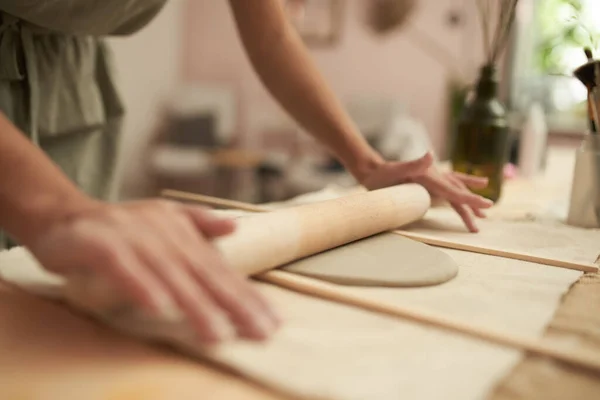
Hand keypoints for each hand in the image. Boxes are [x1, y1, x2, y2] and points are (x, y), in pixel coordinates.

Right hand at [26, 200, 279, 343]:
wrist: (61, 213)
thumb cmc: (118, 227)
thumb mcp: (162, 221)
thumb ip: (198, 224)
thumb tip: (234, 226)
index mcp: (181, 230)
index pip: (219, 268)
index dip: (246, 295)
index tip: (272, 322)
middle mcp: (163, 232)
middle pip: (203, 272)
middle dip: (234, 305)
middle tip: (260, 334)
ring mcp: (132, 236)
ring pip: (170, 274)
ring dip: (195, 304)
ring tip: (218, 335)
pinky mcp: (99, 243)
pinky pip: (123, 267)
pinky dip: (141, 286)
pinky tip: (160, 309)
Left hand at [358, 152, 492, 232]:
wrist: (373, 171)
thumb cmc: (383, 173)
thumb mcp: (396, 169)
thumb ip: (414, 164)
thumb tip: (430, 155)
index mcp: (431, 176)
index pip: (455, 190)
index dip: (471, 198)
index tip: (487, 204)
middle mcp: (435, 177)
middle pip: (458, 193)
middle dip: (473, 205)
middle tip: (489, 212)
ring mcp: (433, 181)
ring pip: (456, 192)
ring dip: (469, 203)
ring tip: (484, 214)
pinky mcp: (428, 186)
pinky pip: (448, 193)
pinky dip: (458, 198)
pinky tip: (462, 201)